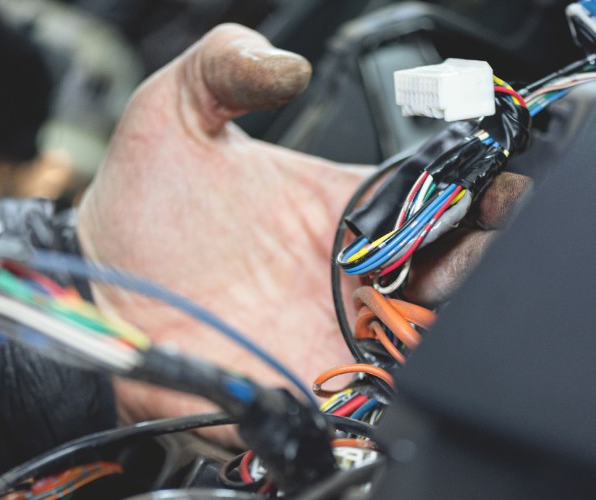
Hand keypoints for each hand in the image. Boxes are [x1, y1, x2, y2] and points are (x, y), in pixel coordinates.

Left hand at [76, 24, 531, 441]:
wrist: (105, 288)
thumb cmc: (145, 201)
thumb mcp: (175, 109)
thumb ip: (226, 64)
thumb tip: (286, 65)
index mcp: (353, 206)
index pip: (449, 199)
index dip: (487, 196)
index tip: (490, 193)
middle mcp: (363, 271)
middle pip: (465, 269)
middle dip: (489, 260)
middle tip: (465, 252)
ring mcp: (349, 331)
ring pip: (443, 333)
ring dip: (463, 320)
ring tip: (437, 300)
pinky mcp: (328, 383)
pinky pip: (394, 389)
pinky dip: (420, 380)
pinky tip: (416, 356)